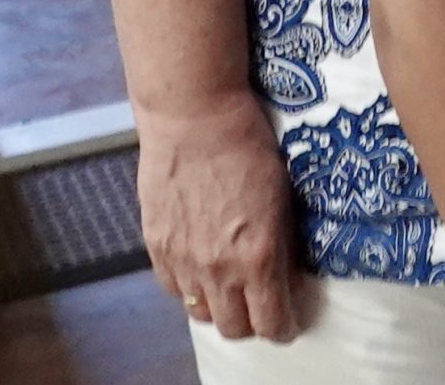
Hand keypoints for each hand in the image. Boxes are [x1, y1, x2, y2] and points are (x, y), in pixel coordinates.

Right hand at [136, 93, 299, 341]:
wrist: (196, 117)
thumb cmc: (248, 144)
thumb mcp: (283, 194)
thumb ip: (282, 242)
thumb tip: (286, 272)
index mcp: (258, 255)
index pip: (271, 322)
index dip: (282, 327)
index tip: (287, 322)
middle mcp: (219, 268)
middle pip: (234, 328)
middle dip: (251, 322)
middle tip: (260, 305)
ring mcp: (184, 260)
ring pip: (200, 312)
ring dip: (218, 306)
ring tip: (229, 288)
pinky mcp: (157, 246)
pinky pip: (173, 288)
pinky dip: (188, 286)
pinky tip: (200, 267)